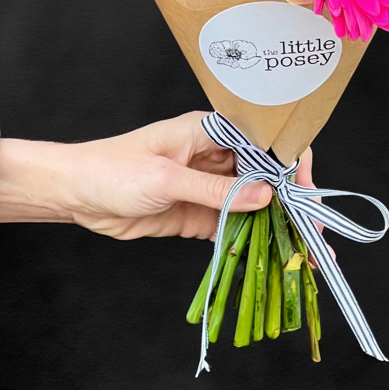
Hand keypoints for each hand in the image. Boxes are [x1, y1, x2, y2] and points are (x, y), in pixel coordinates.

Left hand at [0, 111, 314, 240]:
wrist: (73, 194)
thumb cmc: (112, 170)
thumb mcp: (165, 178)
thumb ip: (215, 191)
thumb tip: (266, 198)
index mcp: (210, 131)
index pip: (264, 141)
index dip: (291, 163)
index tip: (305, 192)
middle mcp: (215, 156)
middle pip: (265, 177)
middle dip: (292, 202)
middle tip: (314, 234)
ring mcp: (207, 186)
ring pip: (253, 205)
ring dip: (277, 227)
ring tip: (304, 254)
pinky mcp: (196, 214)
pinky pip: (232, 226)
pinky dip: (252, 241)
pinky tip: (272, 258)